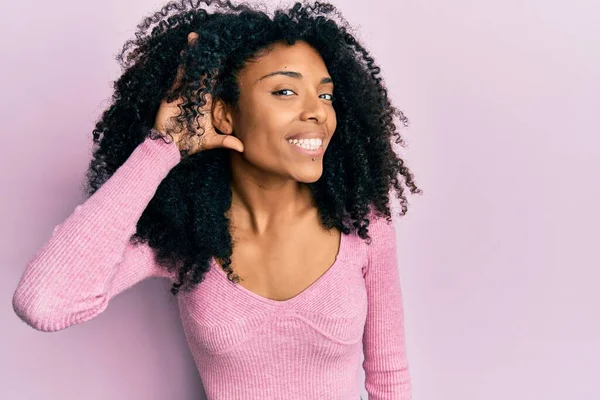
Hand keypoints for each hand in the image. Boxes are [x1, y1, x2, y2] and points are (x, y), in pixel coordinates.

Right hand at [153, 32, 243, 155]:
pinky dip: (181, 66)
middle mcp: (195, 95)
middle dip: (205, 57)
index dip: (216, 70)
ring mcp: (183, 93)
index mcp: (204, 103)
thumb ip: (225, 141)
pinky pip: (178, 78)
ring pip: (190, 71)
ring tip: (195, 38)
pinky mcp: (173, 95)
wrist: (170, 147)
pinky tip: (184, 53)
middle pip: (202, 73)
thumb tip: (242, 148)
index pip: (212, 83)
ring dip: (193, 56)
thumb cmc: (189, 143)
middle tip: (209, 39)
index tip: (223, 56)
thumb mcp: (210, 140)